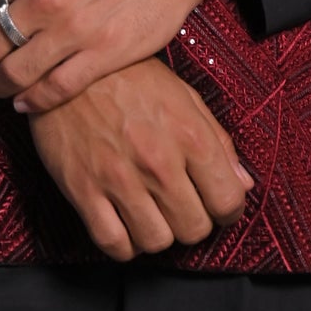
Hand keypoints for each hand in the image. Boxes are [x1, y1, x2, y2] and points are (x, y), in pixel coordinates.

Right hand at [28, 57, 254, 260]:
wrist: (67, 66)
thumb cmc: (128, 76)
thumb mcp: (182, 94)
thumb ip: (217, 140)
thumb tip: (243, 182)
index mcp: (188, 133)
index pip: (227, 200)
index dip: (228, 209)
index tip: (217, 205)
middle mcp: (157, 160)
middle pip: (193, 228)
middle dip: (192, 221)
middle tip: (181, 205)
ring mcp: (119, 178)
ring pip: (156, 242)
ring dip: (158, 232)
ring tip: (152, 212)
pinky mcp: (84, 190)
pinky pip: (114, 244)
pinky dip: (124, 243)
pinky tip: (125, 222)